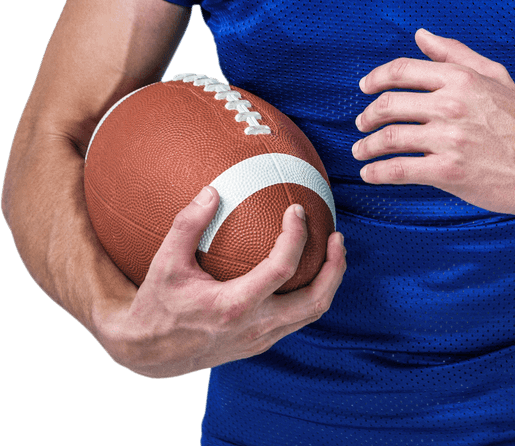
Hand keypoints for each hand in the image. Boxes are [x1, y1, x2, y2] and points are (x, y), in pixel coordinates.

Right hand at [95, 187, 346, 377]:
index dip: (296, 237)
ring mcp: (260, 339)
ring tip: (332, 249)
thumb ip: (188, 224)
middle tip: (337, 236)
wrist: (147, 354)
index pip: (282, 270)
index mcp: (233, 306)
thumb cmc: (157, 304)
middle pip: (314, 301)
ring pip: (311, 313)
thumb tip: (213, 190)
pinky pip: (297, 318)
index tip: (297, 210)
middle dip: (334, 268)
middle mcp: (254, 327)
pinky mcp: (259, 343)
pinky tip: (308, 268)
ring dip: (329, 281)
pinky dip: (310, 292)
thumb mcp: (165, 262)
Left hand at [352, 29, 514, 215]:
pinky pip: (400, 169)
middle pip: (390, 104)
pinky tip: (370, 174)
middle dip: (368, 115)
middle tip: (361, 124)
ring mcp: (449, 138)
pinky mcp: (448, 171)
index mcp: (460, 78)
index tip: (365, 88)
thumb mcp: (493, 76)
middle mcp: (451, 104)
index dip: (377, 78)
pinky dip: (378, 172)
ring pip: (390, 137)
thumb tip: (421, 35)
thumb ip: (455, 54)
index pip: (402, 70)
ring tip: (361, 151)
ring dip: (368, 145)